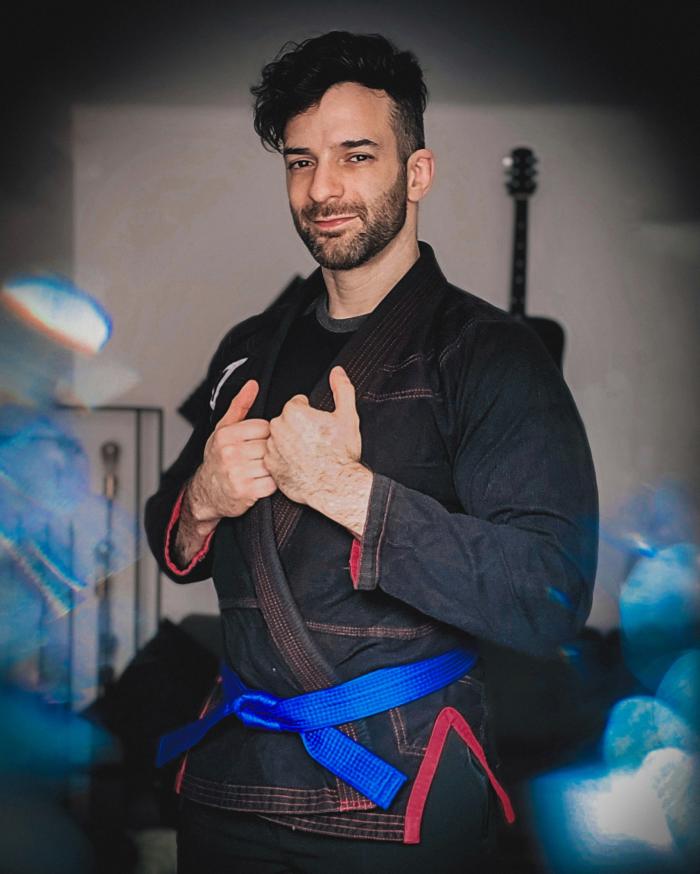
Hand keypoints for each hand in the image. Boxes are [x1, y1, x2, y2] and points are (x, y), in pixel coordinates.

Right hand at [187, 379, 276, 526]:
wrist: (207, 492)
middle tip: (259, 457)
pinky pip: (272, 483)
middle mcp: (230, 453)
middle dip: (268, 451)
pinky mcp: (246, 492)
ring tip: (259, 468)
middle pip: (269, 445)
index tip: (257, 441)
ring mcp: (237, 473)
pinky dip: (271, 484)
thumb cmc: (217, 458)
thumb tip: (253, 385)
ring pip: (273, 464)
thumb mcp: (224, 429)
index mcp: (226, 435)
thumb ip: (239, 406)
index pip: (265, 427)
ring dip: (271, 468)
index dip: (265, 435)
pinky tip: (260, 481)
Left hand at [264, 366, 371, 535]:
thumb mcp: (348, 416)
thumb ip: (342, 389)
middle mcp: (278, 428)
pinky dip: (285, 459)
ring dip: (291, 442)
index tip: (318, 426)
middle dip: (299, 427)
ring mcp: (273, 448)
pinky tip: (301, 464)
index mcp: (294, 412)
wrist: (337, 486)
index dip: (311, 414)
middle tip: (316, 440)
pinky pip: (275, 456)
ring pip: (280, 437)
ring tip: (309, 453)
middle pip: (287, 420)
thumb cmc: (341, 455)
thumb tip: (338, 372)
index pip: (297, 404)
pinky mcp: (271, 466)